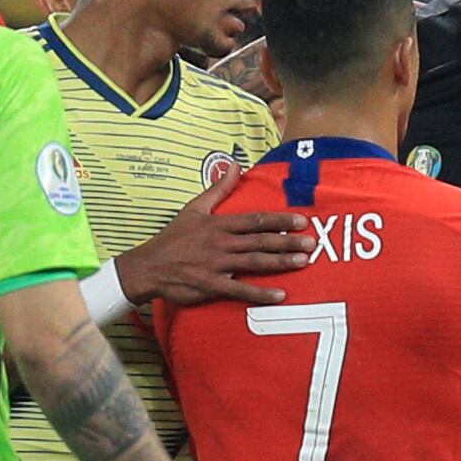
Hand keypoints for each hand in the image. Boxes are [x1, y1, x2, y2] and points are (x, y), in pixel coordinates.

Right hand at [115, 170, 313, 307]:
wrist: (148, 266)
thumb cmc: (173, 238)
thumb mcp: (194, 208)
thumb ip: (218, 188)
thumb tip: (233, 164)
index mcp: (219, 224)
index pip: (255, 220)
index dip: (280, 220)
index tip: (302, 221)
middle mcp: (221, 243)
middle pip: (260, 240)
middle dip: (288, 241)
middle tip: (312, 243)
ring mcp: (217, 265)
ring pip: (254, 262)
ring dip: (280, 262)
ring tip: (303, 262)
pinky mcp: (210, 285)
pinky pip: (239, 289)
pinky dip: (259, 293)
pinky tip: (279, 296)